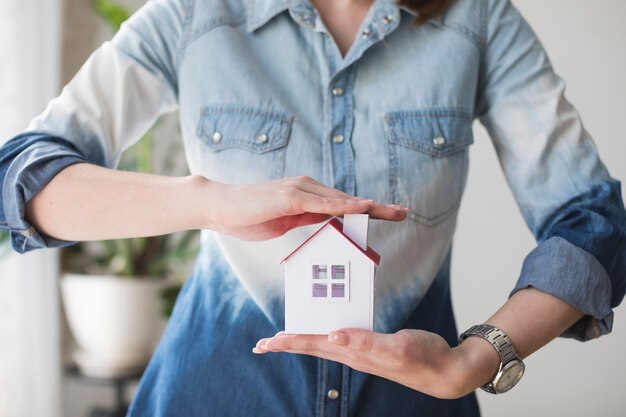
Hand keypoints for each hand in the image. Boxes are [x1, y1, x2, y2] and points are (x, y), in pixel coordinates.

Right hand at [203, 176, 408, 239]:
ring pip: (340, 199)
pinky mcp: (289, 196)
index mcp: (307, 196)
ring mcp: (299, 190)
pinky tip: (361, 208)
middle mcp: (307, 188)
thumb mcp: (287, 221)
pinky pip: (321, 203)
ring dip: (367, 206)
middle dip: (377, 207)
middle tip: (403, 212)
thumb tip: (331, 224)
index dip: (368, 208)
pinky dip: (343, 205)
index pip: (343, 204)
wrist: (220, 207)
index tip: (391, 213)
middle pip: (348, 199)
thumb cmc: (250, 215)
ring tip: (391, 211)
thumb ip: (309, 219)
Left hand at [253, 328, 499, 398]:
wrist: (446, 371)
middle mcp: (354, 355)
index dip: (289, 343)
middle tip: (261, 345)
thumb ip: (365, 342)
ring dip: (302, 342)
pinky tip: (325, 335)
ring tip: (283, 340)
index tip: (266, 343)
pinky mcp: (373, 349)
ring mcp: (363, 354)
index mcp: (355, 353)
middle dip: (287, 345)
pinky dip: (325, 336)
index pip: (314, 346)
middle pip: (313, 348)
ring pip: (324, 346)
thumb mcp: (396, 347)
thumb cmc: (425, 357)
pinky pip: (342, 341)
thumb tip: (333, 336)